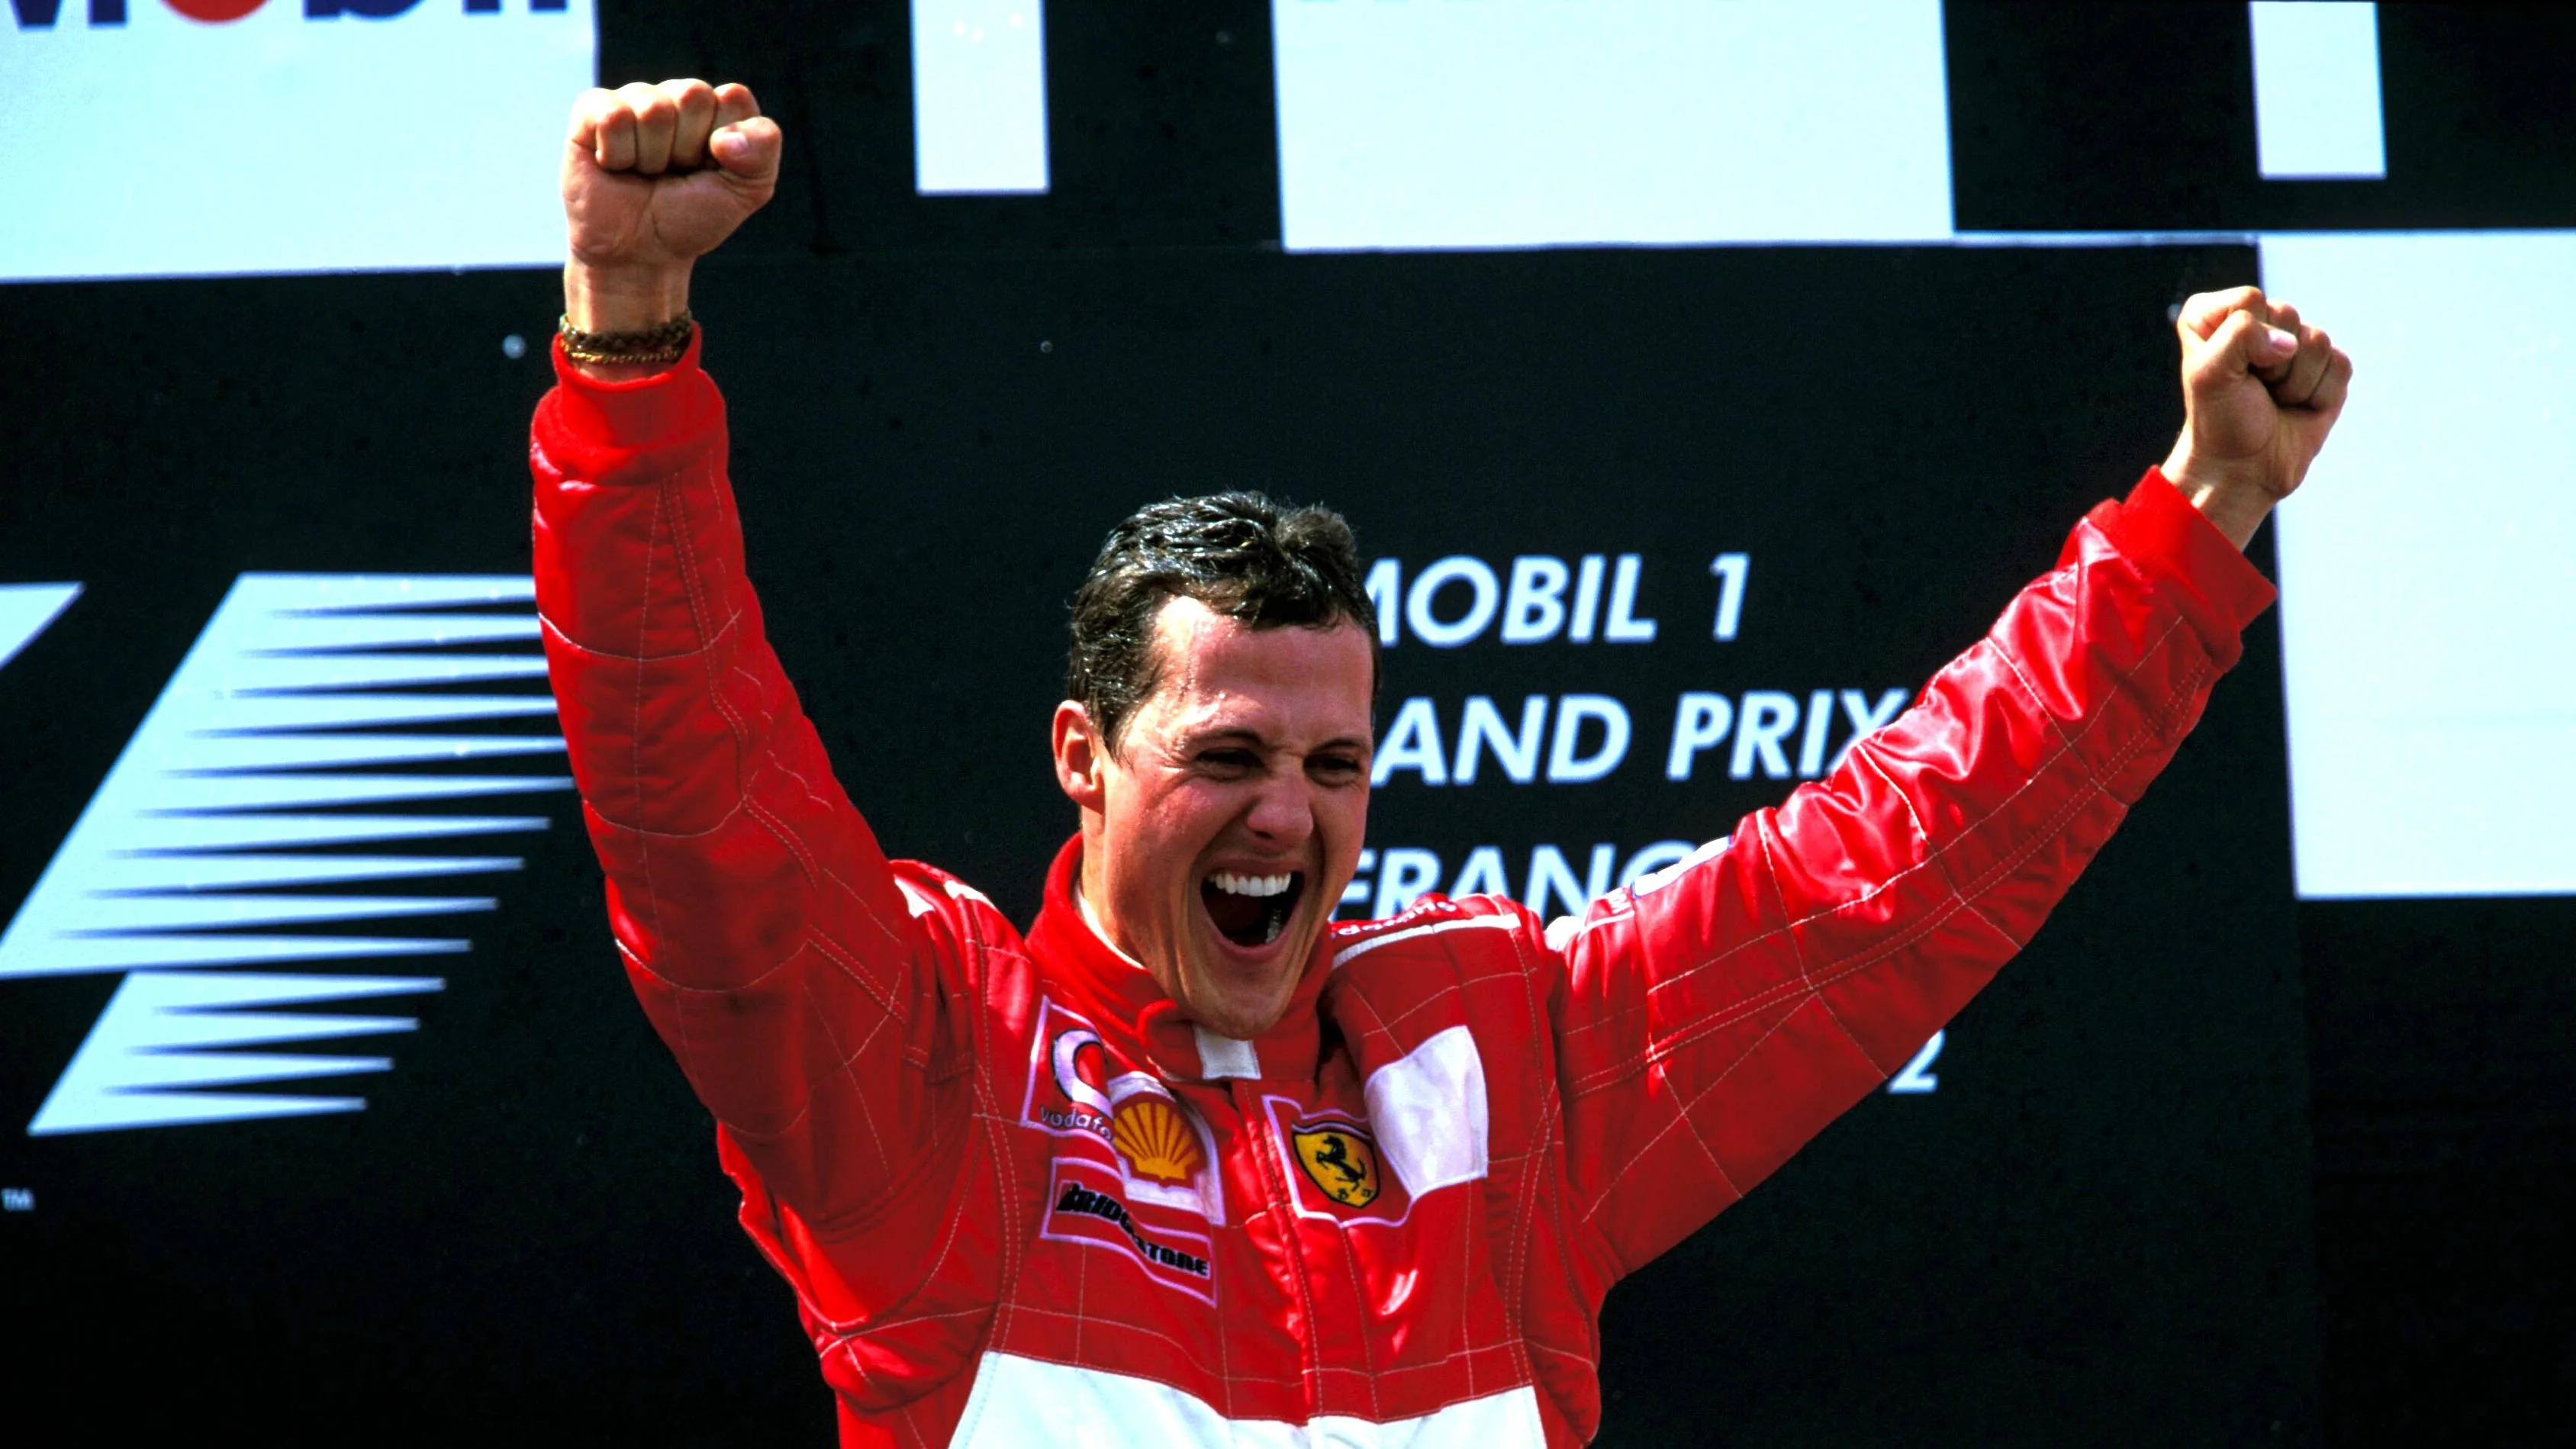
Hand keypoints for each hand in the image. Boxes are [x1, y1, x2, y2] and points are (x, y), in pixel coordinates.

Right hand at [560, 79, 781, 341]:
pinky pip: (613, 116)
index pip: (733, 98)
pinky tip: (615, 166)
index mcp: (718, 107)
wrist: (640, 253)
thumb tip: (723, 139)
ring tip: (644, 173)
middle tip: (675, 173)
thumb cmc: (692, 217)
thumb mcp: (748, 191)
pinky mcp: (592, 109)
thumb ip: (762, 152)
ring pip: (653, 109)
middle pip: (693, 95)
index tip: (713, 169)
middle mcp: (676, 95)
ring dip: (651, 157)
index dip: (727, 145)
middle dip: (687, 149)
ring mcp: (634, 98)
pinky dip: (617, 154)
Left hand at [2158, 286, 2353, 548]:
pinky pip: (2340, 365)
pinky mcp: (2327, 367)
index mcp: (2217, 315)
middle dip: (2271, 362)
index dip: (2245, 339)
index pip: (2251, 300)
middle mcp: (2259, 321)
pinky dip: (2319, 394)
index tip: (2228, 372)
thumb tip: (2293, 343)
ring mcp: (2295, 342)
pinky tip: (2298, 406)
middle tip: (2254, 388)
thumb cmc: (2220, 419)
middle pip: (2288, 314)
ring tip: (2274, 398)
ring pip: (2318, 340)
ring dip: (2294, 382)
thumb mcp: (2209, 374)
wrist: (2243, 468)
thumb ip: (2240, 337)